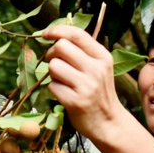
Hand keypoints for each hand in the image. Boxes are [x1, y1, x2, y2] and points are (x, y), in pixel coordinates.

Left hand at [42, 25, 127, 139]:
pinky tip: (64, 94)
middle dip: (52, 54)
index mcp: (102, 57)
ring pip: (53, 66)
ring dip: (52, 74)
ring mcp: (86, 86)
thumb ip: (82, 52)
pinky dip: (54, 89)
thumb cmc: (98, 93)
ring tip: (62, 81)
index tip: (45, 34)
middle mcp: (96, 69)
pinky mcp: (75, 101)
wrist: (108, 122)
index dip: (57, 30)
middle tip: (56, 64)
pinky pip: (52, 86)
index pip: (77, 34)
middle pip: (61, 47)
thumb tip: (55, 35)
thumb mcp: (98, 68)